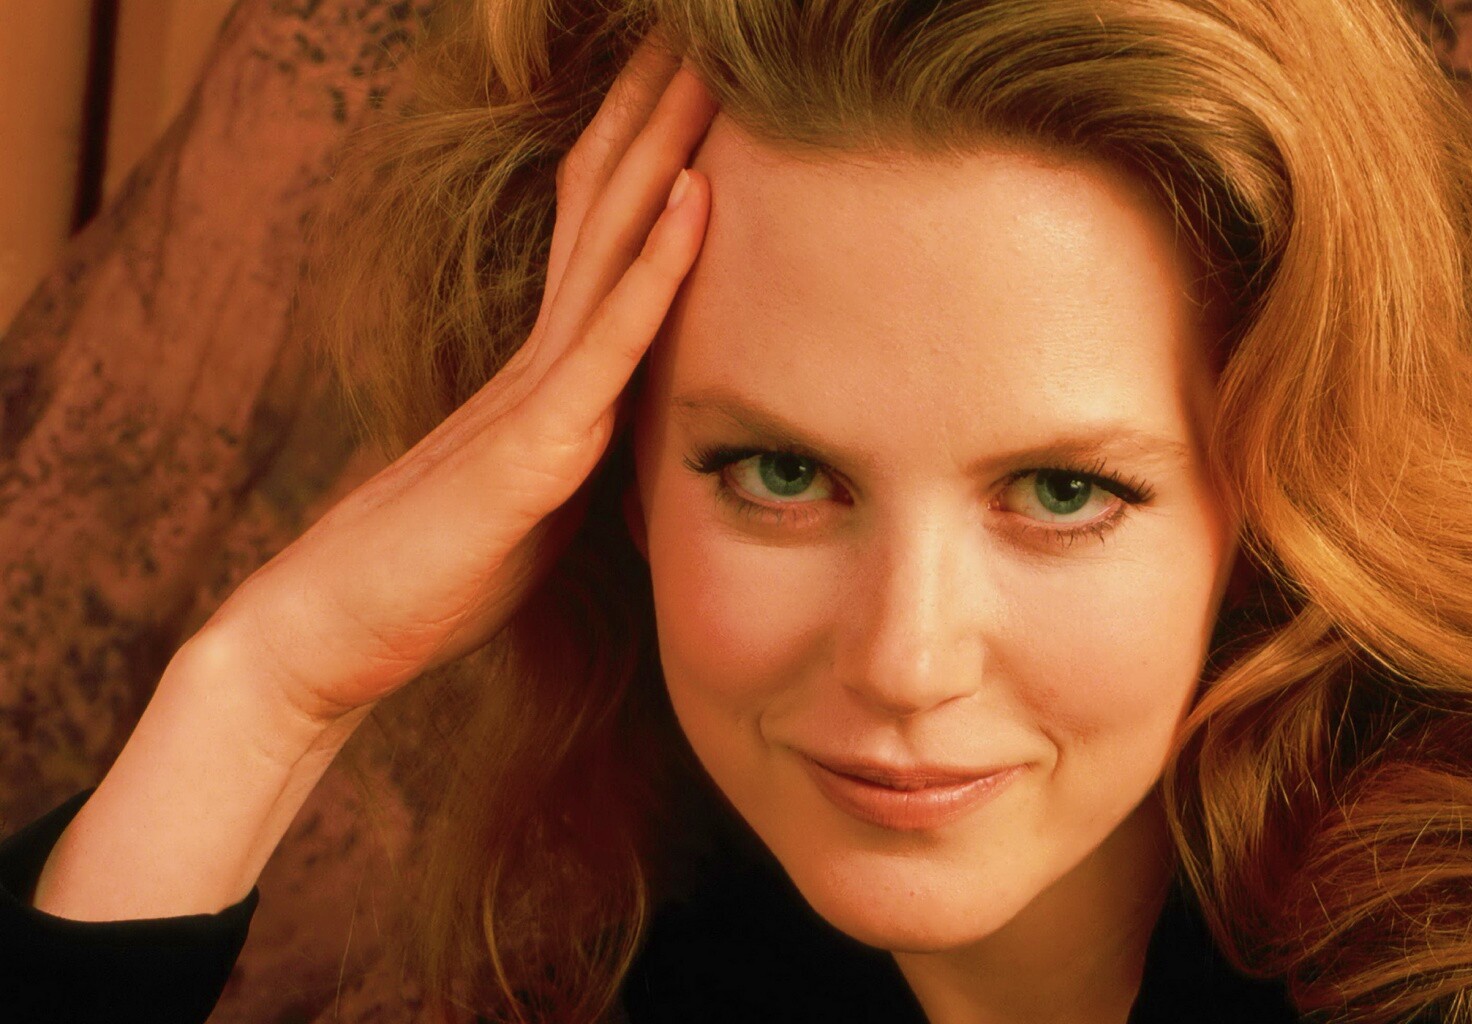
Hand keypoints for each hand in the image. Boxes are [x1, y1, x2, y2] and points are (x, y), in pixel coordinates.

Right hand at [202, 38, 714, 727]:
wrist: (331, 636)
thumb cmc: (437, 578)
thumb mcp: (542, 500)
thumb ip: (589, 453)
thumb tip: (639, 441)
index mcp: (541, 368)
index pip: (602, 231)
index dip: (647, 150)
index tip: (696, 82)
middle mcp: (538, 355)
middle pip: (608, 205)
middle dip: (660, 115)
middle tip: (707, 32)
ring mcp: (534, 390)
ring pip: (613, 243)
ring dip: (667, 149)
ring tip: (710, 66)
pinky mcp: (534, 442)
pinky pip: (607, 337)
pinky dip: (658, 263)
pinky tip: (696, 194)